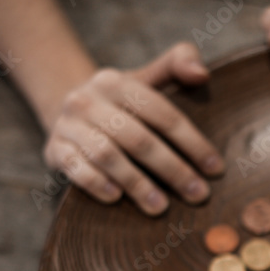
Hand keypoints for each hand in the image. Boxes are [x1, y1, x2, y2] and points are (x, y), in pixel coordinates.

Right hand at [44, 43, 224, 214]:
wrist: (69, 112)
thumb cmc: (123, 104)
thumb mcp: (147, 78)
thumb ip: (178, 64)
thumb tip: (201, 73)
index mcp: (116, 82)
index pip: (162, 113)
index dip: (192, 142)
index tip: (215, 169)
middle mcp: (88, 100)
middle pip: (138, 138)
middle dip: (172, 169)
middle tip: (197, 194)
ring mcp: (68, 125)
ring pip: (106, 155)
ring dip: (136, 183)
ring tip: (161, 207)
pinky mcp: (54, 150)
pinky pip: (75, 168)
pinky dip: (96, 183)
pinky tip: (116, 199)